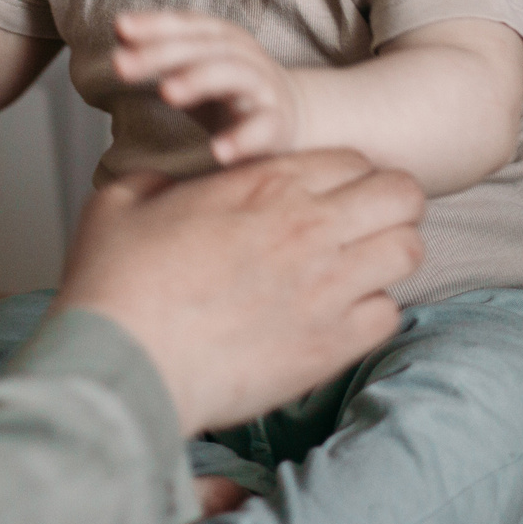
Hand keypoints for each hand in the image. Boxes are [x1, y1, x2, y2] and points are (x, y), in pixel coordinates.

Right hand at [54, 151, 424, 434]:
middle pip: (403, 195)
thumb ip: (159, 180)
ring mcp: (327, 288)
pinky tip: (338, 319)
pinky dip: (372, 314)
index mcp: (265, 184)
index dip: (347, 176)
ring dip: (388, 256)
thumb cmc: (114, 284)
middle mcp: (309, 228)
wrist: (121, 364)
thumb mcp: (122, 201)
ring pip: (408, 251)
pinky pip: (389, 315)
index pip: (354, 159)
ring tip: (356, 272)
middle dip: (390, 206)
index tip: (329, 198)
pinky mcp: (329, 347)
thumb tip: (170, 187)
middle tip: (361, 228)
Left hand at [112, 10, 302, 165]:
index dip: (154, 23)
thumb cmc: (231, 91)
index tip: (120, 27)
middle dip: (160, 54)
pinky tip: (218, 151)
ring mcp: (262, 89)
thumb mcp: (196, 66)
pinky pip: (262, 129)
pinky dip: (242, 139)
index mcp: (222, 39)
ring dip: (198, 80)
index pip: (186, 25)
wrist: (293, 116)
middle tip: (121, 64)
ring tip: (166, 93)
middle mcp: (243, 56)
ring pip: (233, 76)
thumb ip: (162, 51)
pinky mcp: (277, 124)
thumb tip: (119, 28)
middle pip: (202, 48)